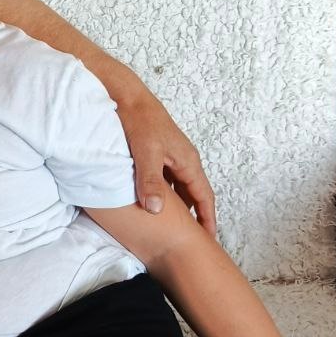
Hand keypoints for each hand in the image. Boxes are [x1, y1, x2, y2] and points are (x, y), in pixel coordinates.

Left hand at [115, 91, 216, 236]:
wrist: (126, 95)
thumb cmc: (139, 121)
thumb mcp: (145, 152)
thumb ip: (150, 181)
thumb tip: (156, 211)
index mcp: (188, 162)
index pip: (204, 197)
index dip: (207, 219)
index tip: (209, 240)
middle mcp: (183, 160)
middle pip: (193, 195)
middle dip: (195, 217)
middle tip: (192, 240)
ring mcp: (170, 156)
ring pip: (178, 188)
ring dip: (178, 206)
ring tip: (174, 228)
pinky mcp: (157, 153)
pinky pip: (165, 180)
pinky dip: (162, 194)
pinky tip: (151, 203)